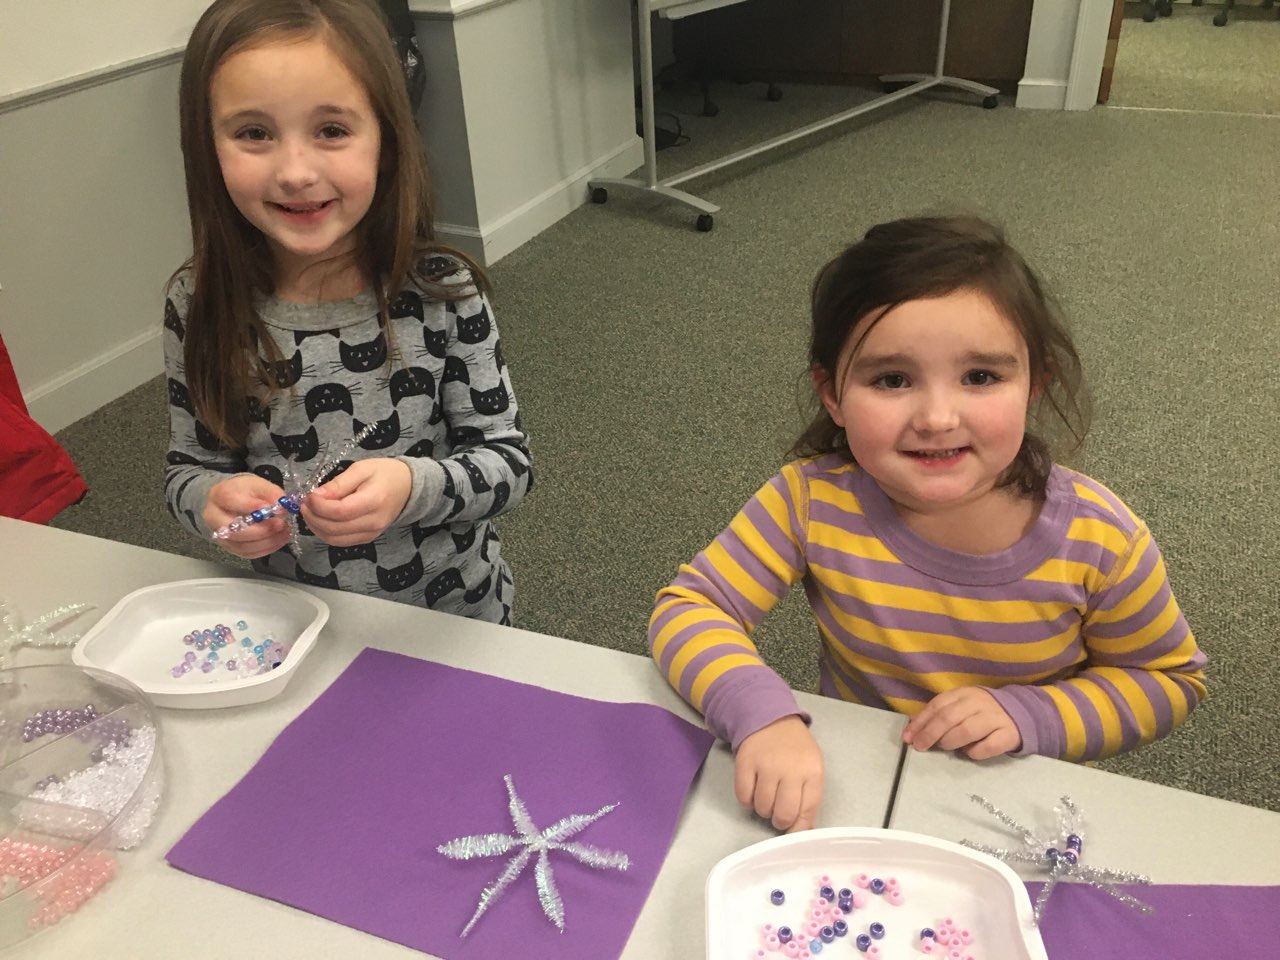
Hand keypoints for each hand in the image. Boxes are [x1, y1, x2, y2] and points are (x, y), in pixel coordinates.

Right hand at [203, 474, 289, 559]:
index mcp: (219, 495)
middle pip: (234, 530)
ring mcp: (220, 535)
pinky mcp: (229, 547)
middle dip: (261, 530)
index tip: (270, 508)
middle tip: (281, 524)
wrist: (235, 501)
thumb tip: (283, 507)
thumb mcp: (259, 485)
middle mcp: (214, 517)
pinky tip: (279, 539)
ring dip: (267, 541)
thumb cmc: (246, 492)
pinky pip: (248, 553)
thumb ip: (272, 493)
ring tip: (284, 531)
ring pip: (242, 546)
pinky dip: (266, 548)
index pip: (230, 500)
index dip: (250, 506)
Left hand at [301, 458, 411, 545]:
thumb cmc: (384, 473)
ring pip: (334, 539)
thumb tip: (315, 496)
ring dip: (316, 527)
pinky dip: (326, 533)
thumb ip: (338, 484)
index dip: (319, 506)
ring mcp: (371, 533)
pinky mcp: (368, 538)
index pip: (339, 512)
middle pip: (334, 528)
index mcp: (374, 501)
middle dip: (312, 517)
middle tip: (304, 503)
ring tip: (310, 511)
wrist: (408, 487)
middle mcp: (373, 522)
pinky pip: (341, 541)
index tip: (308, 495)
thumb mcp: (361, 469)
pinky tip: (321, 520)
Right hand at [734, 715, 824, 832]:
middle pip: (783, 814)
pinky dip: (747, 800)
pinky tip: (753, 790)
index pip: (807, 811)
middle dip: (780, 821)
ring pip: (762, 808)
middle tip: (778, 814)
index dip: (799, 827)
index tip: (793, 831)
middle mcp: (790, 769)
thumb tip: (803, 830)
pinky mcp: (745, 763)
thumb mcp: (812, 768)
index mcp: (812, 771)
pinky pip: (743, 797)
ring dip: (763, 809)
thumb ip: (810, 798)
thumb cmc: (795, 749)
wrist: (770, 718)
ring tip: (767, 797)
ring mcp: (766, 765)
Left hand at [902, 687, 1020, 759]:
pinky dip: (974, 752)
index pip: (937, 705)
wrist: (1019, 713)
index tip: (908, 737)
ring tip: (945, 746)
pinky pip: (988, 746)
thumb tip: (911, 728)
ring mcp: (995, 718)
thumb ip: (938, 715)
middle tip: (920, 747)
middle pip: (949, 717)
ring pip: (967, 730)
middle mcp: (979, 703)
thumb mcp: (959, 707)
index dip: (920, 722)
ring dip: (951, 741)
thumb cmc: (980, 713)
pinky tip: (969, 753)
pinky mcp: (1008, 734)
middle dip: (930, 733)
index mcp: (963, 694)